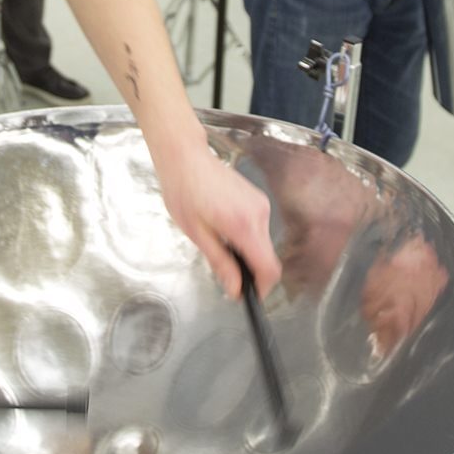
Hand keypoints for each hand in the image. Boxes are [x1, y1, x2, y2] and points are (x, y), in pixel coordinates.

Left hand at [151, 134, 280, 300]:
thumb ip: (220, 264)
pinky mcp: (259, 199)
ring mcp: (261, 204)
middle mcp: (258, 214)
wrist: (186, 157)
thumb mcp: (197, 234)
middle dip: (251, 270)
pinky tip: (225, 228)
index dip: (263, 287)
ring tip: (220, 242)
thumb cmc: (184, 190)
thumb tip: (235, 288)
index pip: (269, 267)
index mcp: (243, 224)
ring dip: (247, 251)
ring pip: (263, 243)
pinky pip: (259, 228)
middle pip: (267, 257)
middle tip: (228, 274)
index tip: (252, 295)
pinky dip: (247, 236)